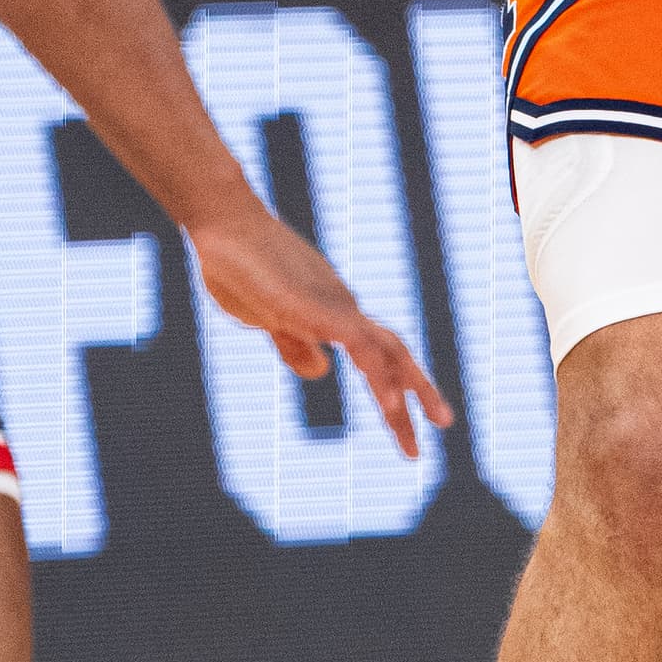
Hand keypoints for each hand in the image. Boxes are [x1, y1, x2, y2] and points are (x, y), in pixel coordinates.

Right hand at [185, 194, 450, 459]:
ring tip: (412, 436)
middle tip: (439, 432)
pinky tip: (390, 402)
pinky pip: (357, 342)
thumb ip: (294, 344)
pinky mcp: (313, 306)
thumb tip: (321, 372)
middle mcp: (342, 307)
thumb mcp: (268, 319)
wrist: (221, 226)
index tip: (405, 421)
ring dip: (403, 391)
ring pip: (383, 349)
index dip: (396, 386)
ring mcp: (331, 305)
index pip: (378, 353)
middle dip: (417, 393)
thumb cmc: (238, 267)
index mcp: (333, 314)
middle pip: (394, 352)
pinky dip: (378, 373)